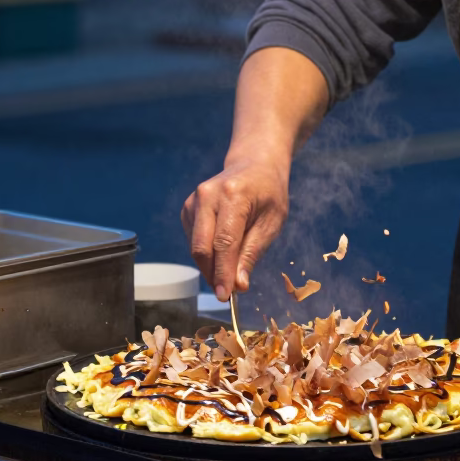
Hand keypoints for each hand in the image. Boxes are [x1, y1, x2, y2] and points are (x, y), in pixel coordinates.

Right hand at [182, 156, 289, 301]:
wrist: (253, 164)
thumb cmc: (269, 193)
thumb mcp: (272, 223)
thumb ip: (252, 253)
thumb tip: (238, 285)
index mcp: (233, 195)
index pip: (224, 242)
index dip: (223, 273)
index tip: (226, 296)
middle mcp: (207, 195)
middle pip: (202, 246)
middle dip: (213, 274)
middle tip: (227, 293)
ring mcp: (194, 200)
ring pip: (195, 247)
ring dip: (209, 267)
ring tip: (228, 273)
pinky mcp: (187, 208)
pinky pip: (193, 240)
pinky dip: (205, 255)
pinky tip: (221, 254)